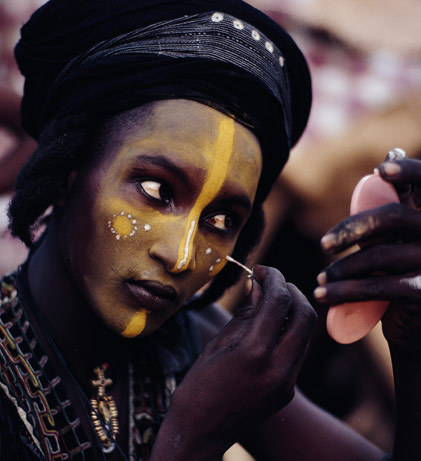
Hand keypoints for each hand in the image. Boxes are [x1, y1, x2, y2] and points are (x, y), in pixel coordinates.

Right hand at [152, 265, 316, 459]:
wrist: (201, 434)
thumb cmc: (198, 386)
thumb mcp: (216, 344)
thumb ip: (244, 313)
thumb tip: (258, 286)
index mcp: (254, 352)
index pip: (279, 301)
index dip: (273, 277)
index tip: (261, 269)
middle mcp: (279, 368)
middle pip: (305, 314)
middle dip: (292, 290)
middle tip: (271, 281)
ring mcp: (287, 382)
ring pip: (305, 332)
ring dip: (293, 309)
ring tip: (270, 299)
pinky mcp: (288, 390)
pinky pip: (298, 350)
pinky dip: (289, 329)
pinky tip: (270, 324)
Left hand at [315, 157, 420, 351]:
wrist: (416, 325)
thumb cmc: (404, 272)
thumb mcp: (402, 238)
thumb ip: (395, 204)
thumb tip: (388, 158)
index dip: (411, 172)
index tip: (382, 169)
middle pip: (393, 216)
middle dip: (352, 228)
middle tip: (323, 245)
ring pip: (379, 255)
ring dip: (341, 268)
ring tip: (320, 279)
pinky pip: (378, 287)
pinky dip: (345, 292)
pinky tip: (322, 295)